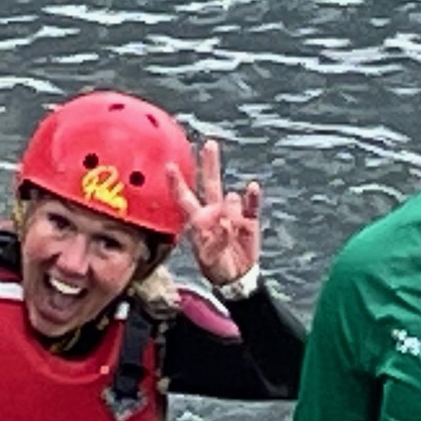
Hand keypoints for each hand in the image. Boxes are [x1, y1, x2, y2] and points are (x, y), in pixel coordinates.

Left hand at [167, 138, 262, 285]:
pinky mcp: (248, 222)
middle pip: (211, 184)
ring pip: (230, 201)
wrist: (236, 276)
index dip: (177, 183)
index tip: (168, 165)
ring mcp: (232, 215)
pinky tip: (252, 187)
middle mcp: (214, 212)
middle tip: (209, 144)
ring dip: (229, 209)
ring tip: (230, 228)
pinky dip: (251, 197)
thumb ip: (215, 240)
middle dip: (209, 164)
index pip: (184, 198)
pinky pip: (251, 207)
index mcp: (198, 220)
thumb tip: (226, 220)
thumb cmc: (215, 266)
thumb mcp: (208, 258)